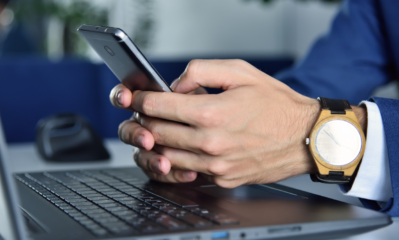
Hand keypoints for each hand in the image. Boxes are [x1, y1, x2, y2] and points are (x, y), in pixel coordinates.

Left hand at [113, 59, 323, 186]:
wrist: (305, 137)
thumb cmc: (276, 104)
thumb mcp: (240, 71)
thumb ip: (200, 71)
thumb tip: (175, 85)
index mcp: (211, 112)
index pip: (158, 106)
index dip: (141, 100)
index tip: (137, 97)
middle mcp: (210, 142)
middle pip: (156, 133)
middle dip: (144, 121)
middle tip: (145, 113)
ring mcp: (216, 165)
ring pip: (166, 156)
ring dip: (157, 142)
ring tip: (162, 129)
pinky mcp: (222, 179)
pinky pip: (187, 171)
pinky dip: (178, 160)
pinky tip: (184, 146)